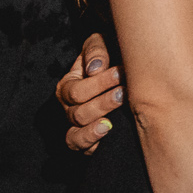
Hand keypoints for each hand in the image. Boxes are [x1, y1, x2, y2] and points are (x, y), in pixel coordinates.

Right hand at [58, 32, 122, 153]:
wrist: (124, 68)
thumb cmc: (111, 53)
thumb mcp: (101, 42)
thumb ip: (96, 50)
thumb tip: (94, 68)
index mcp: (68, 85)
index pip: (76, 91)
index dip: (98, 83)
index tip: (120, 72)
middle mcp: (69, 108)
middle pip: (78, 114)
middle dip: (102, 103)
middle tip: (123, 92)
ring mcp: (78, 126)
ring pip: (76, 136)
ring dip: (95, 129)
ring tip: (111, 123)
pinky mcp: (90, 141)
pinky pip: (84, 149)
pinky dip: (93, 145)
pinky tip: (108, 136)